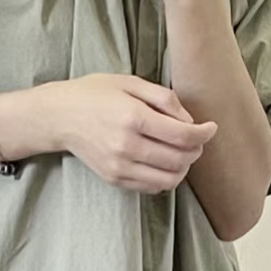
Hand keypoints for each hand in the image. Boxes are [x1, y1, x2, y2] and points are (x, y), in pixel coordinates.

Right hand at [45, 73, 216, 191]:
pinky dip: (165, 178)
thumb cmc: (96, 94)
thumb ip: (164, 99)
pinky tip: (163, 163)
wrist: (60, 116)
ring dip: (183, 168)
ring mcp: (120, 166)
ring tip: (182, 154)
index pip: (183, 135)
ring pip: (168, 179)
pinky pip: (151, 187)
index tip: (210, 128)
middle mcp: (127, 146)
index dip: (204, 133)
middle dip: (196, 150)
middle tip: (196, 140)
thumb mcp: (131, 82)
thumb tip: (190, 121)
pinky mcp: (114, 179)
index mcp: (133, 117)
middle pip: (179, 160)